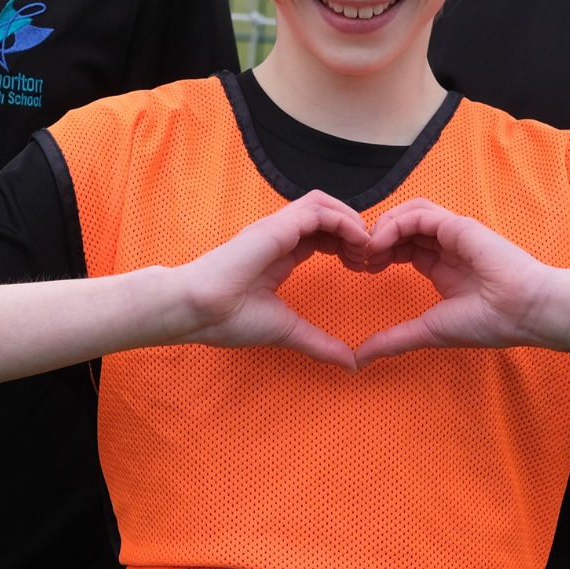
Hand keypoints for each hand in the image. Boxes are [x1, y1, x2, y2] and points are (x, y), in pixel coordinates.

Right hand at [179, 190, 370, 370]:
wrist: (198, 311)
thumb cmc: (229, 319)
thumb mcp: (287, 331)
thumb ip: (319, 343)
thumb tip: (350, 364)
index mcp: (279, 252)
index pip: (321, 233)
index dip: (346, 243)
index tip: (363, 266)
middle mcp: (279, 234)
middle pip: (326, 213)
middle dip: (354, 229)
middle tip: (371, 256)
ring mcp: (276, 227)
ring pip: (324, 204)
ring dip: (351, 221)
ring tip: (367, 247)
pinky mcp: (276, 227)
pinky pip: (318, 211)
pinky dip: (344, 221)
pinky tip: (358, 242)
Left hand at [353, 197, 569, 366]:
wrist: (525, 313)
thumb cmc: (488, 323)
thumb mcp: (429, 331)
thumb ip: (394, 340)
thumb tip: (359, 360)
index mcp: (441, 265)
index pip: (401, 245)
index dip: (378, 252)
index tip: (362, 269)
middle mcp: (446, 244)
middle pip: (401, 226)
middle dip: (375, 237)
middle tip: (358, 257)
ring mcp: (453, 232)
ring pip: (409, 213)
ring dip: (383, 226)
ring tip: (368, 249)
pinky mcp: (459, 225)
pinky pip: (420, 213)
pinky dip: (396, 223)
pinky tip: (382, 243)